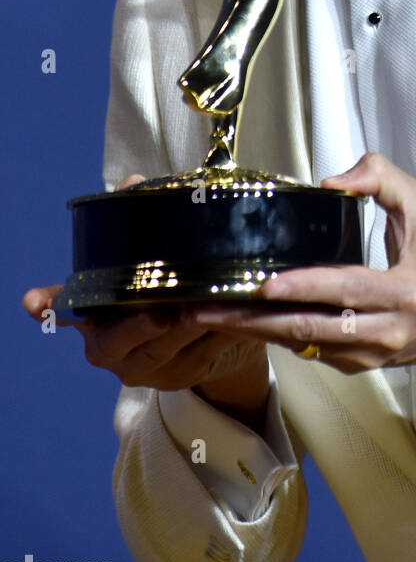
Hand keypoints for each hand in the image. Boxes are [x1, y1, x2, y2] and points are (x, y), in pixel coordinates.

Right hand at [22, 175, 269, 423]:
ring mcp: (144, 367)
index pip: (65, 309)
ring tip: (211, 309)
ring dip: (191, 330)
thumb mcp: (156, 254)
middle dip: (141, 326)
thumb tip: (134, 184)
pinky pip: (201, 356)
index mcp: (95, 314)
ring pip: (165, 350)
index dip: (50, 306)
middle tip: (164, 313)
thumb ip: (140, 219)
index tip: (34, 302)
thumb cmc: (171, 288)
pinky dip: (220, 337)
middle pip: (117, 340)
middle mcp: (110, 346)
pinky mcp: (180, 377)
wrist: (211, 337)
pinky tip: (237, 320)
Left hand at [189, 152, 415, 373]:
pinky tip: (245, 324)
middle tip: (210, 308)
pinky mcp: (358, 366)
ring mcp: (370, 354)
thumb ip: (380, 178)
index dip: (303, 287)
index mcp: (403, 290)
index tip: (263, 282)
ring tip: (212, 317)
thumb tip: (329, 183)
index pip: (346, 289)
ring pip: (304, 345)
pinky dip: (276, 338)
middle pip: (311, 328)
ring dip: (256, 333)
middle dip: (256, 321)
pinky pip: (311, 351)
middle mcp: (386, 330)